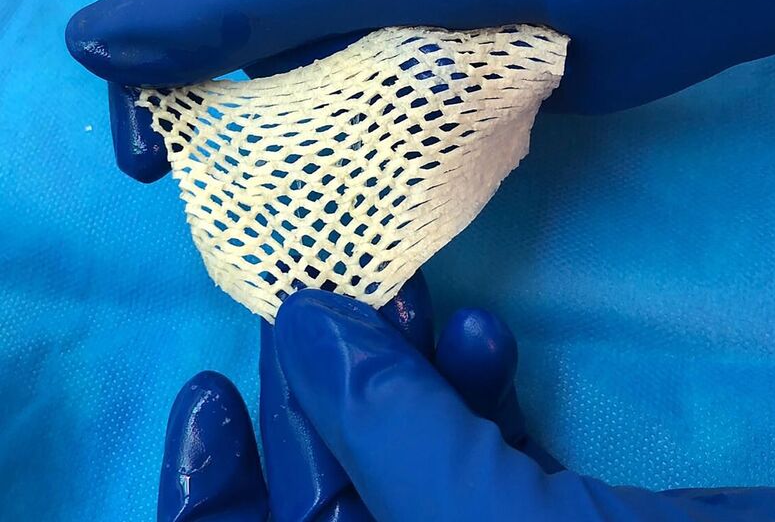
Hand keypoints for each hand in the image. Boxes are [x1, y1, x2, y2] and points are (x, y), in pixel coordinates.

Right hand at [66, 0, 774, 181]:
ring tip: (276, 206)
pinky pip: (362, 103)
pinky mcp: (426, 52)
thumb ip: (230, 1)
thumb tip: (96, 49)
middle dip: (217, 106)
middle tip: (208, 191)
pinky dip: (351, 149)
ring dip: (287, 139)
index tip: (145, 153)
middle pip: (234, 22)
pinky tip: (344, 190)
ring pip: (299, 71)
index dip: (146, 50)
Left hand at [159, 277, 774, 520]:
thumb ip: (387, 433)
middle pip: (331, 488)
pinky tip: (481, 333)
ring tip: (408, 298)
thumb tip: (305, 328)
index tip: (206, 393)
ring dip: (403, 374)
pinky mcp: (545, 511)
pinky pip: (478, 449)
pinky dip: (473, 388)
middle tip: (324, 299)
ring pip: (404, 458)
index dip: (213, 491)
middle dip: (326, 391)